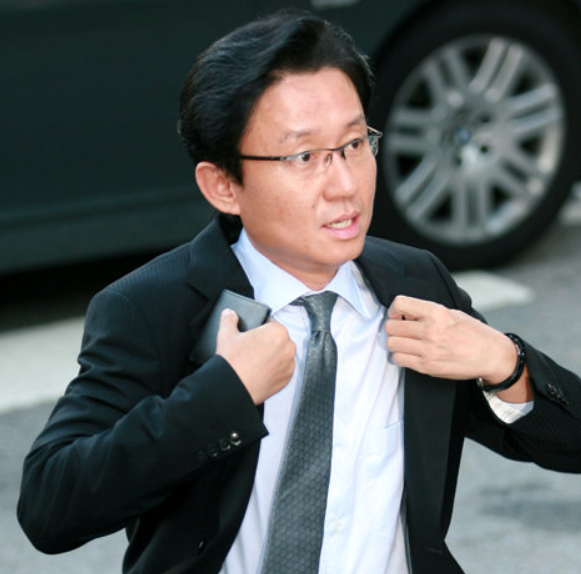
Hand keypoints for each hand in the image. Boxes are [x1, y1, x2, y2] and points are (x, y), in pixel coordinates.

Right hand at [216, 309, 295, 404]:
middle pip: (278, 339)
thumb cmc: (232, 362)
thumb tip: (229, 314)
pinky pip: (282, 370)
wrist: (231, 388)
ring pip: (281, 355)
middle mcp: (288, 347)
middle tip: (252, 348)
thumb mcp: (227, 334)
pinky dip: (274, 370)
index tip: (253, 335)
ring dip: (272, 356)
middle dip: (267, 342)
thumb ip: (229, 319)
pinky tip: (260, 371)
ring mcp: (288, 365)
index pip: (271, 324)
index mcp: (277, 331)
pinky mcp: (286, 379)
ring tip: (255, 361)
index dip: (260, 329)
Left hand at [384, 295, 515, 382]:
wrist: (492, 356)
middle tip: (402, 329)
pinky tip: (409, 353)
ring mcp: (428, 350)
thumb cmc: (473, 333)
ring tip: (406, 342)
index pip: (400, 303)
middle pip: (391, 326)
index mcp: (437, 313)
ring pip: (392, 344)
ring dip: (396, 342)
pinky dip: (400, 356)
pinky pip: (399, 360)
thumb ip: (427, 312)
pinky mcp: (427, 366)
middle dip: (394, 327)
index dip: (394, 309)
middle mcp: (430, 330)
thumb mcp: (452, 313)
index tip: (398, 314)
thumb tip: (405, 314)